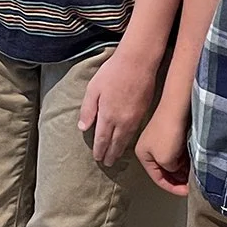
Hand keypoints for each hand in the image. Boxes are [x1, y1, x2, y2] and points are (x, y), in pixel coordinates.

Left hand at [79, 49, 158, 166]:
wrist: (138, 62)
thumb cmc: (112, 72)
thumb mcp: (93, 88)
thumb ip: (87, 109)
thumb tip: (83, 127)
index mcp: (107, 115)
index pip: (102, 139)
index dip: (99, 150)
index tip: (97, 158)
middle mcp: (121, 121)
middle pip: (115, 143)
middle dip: (110, 154)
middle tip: (107, 163)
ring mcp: (134, 118)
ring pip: (125, 140)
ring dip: (120, 150)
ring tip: (116, 157)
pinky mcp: (143, 113)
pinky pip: (134, 132)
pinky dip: (129, 140)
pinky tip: (126, 141)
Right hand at [135, 102, 190, 195]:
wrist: (177, 107)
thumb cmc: (168, 132)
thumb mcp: (166, 160)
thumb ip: (170, 171)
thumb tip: (176, 170)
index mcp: (143, 155)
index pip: (157, 178)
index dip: (173, 187)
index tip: (186, 191)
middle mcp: (149, 149)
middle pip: (164, 170)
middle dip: (178, 178)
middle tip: (191, 183)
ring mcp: (160, 141)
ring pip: (172, 162)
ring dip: (182, 169)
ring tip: (193, 173)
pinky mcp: (170, 135)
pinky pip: (177, 153)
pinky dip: (184, 159)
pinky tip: (193, 162)